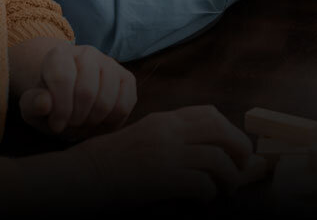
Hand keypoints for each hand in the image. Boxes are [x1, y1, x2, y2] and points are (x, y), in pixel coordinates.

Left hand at [10, 37, 136, 138]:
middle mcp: (87, 53)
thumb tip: (44, 103)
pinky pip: (125, 106)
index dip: (60, 109)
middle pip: (87, 92)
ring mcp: (110, 64)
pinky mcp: (127, 78)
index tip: (55, 124)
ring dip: (93, 121)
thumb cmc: (49, 104)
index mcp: (59, 54)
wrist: (69, 99)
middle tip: (70, 123)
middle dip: (77, 117)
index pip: (63, 79)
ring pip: (107, 101)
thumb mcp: (31, 107)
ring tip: (83, 121)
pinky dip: (111, 121)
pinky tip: (99, 119)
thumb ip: (32, 104)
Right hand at [72, 106, 257, 201]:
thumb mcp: (140, 140)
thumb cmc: (105, 165)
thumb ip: (169, 142)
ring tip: (223, 192)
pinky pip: (202, 183)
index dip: (229, 131)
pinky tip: (200, 202)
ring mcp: (165, 153)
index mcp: (163, 121)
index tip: (234, 149)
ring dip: (228, 179)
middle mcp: (168, 131)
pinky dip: (208, 194)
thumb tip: (205, 156)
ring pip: (219, 159)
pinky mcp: (161, 177)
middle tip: (240, 170)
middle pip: (222, 132)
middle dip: (239, 151)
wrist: (76, 178)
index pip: (209, 114)